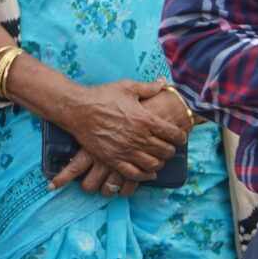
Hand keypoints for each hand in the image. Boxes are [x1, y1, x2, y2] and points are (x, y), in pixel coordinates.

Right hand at [50, 80, 188, 186]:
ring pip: (153, 164)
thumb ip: (148, 87)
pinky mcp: (113, 159)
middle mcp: (139, 137)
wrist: (77, 109)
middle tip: (168, 147)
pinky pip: (134, 173)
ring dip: (159, 163)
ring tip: (158, 159)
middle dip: (170, 150)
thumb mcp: (127, 87)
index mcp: (146, 119)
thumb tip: (164, 82)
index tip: (179, 136)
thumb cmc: (102, 96)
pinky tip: (148, 173)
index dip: (180, 136)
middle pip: (166, 151)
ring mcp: (126, 150)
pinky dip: (144, 176)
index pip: (174, 134)